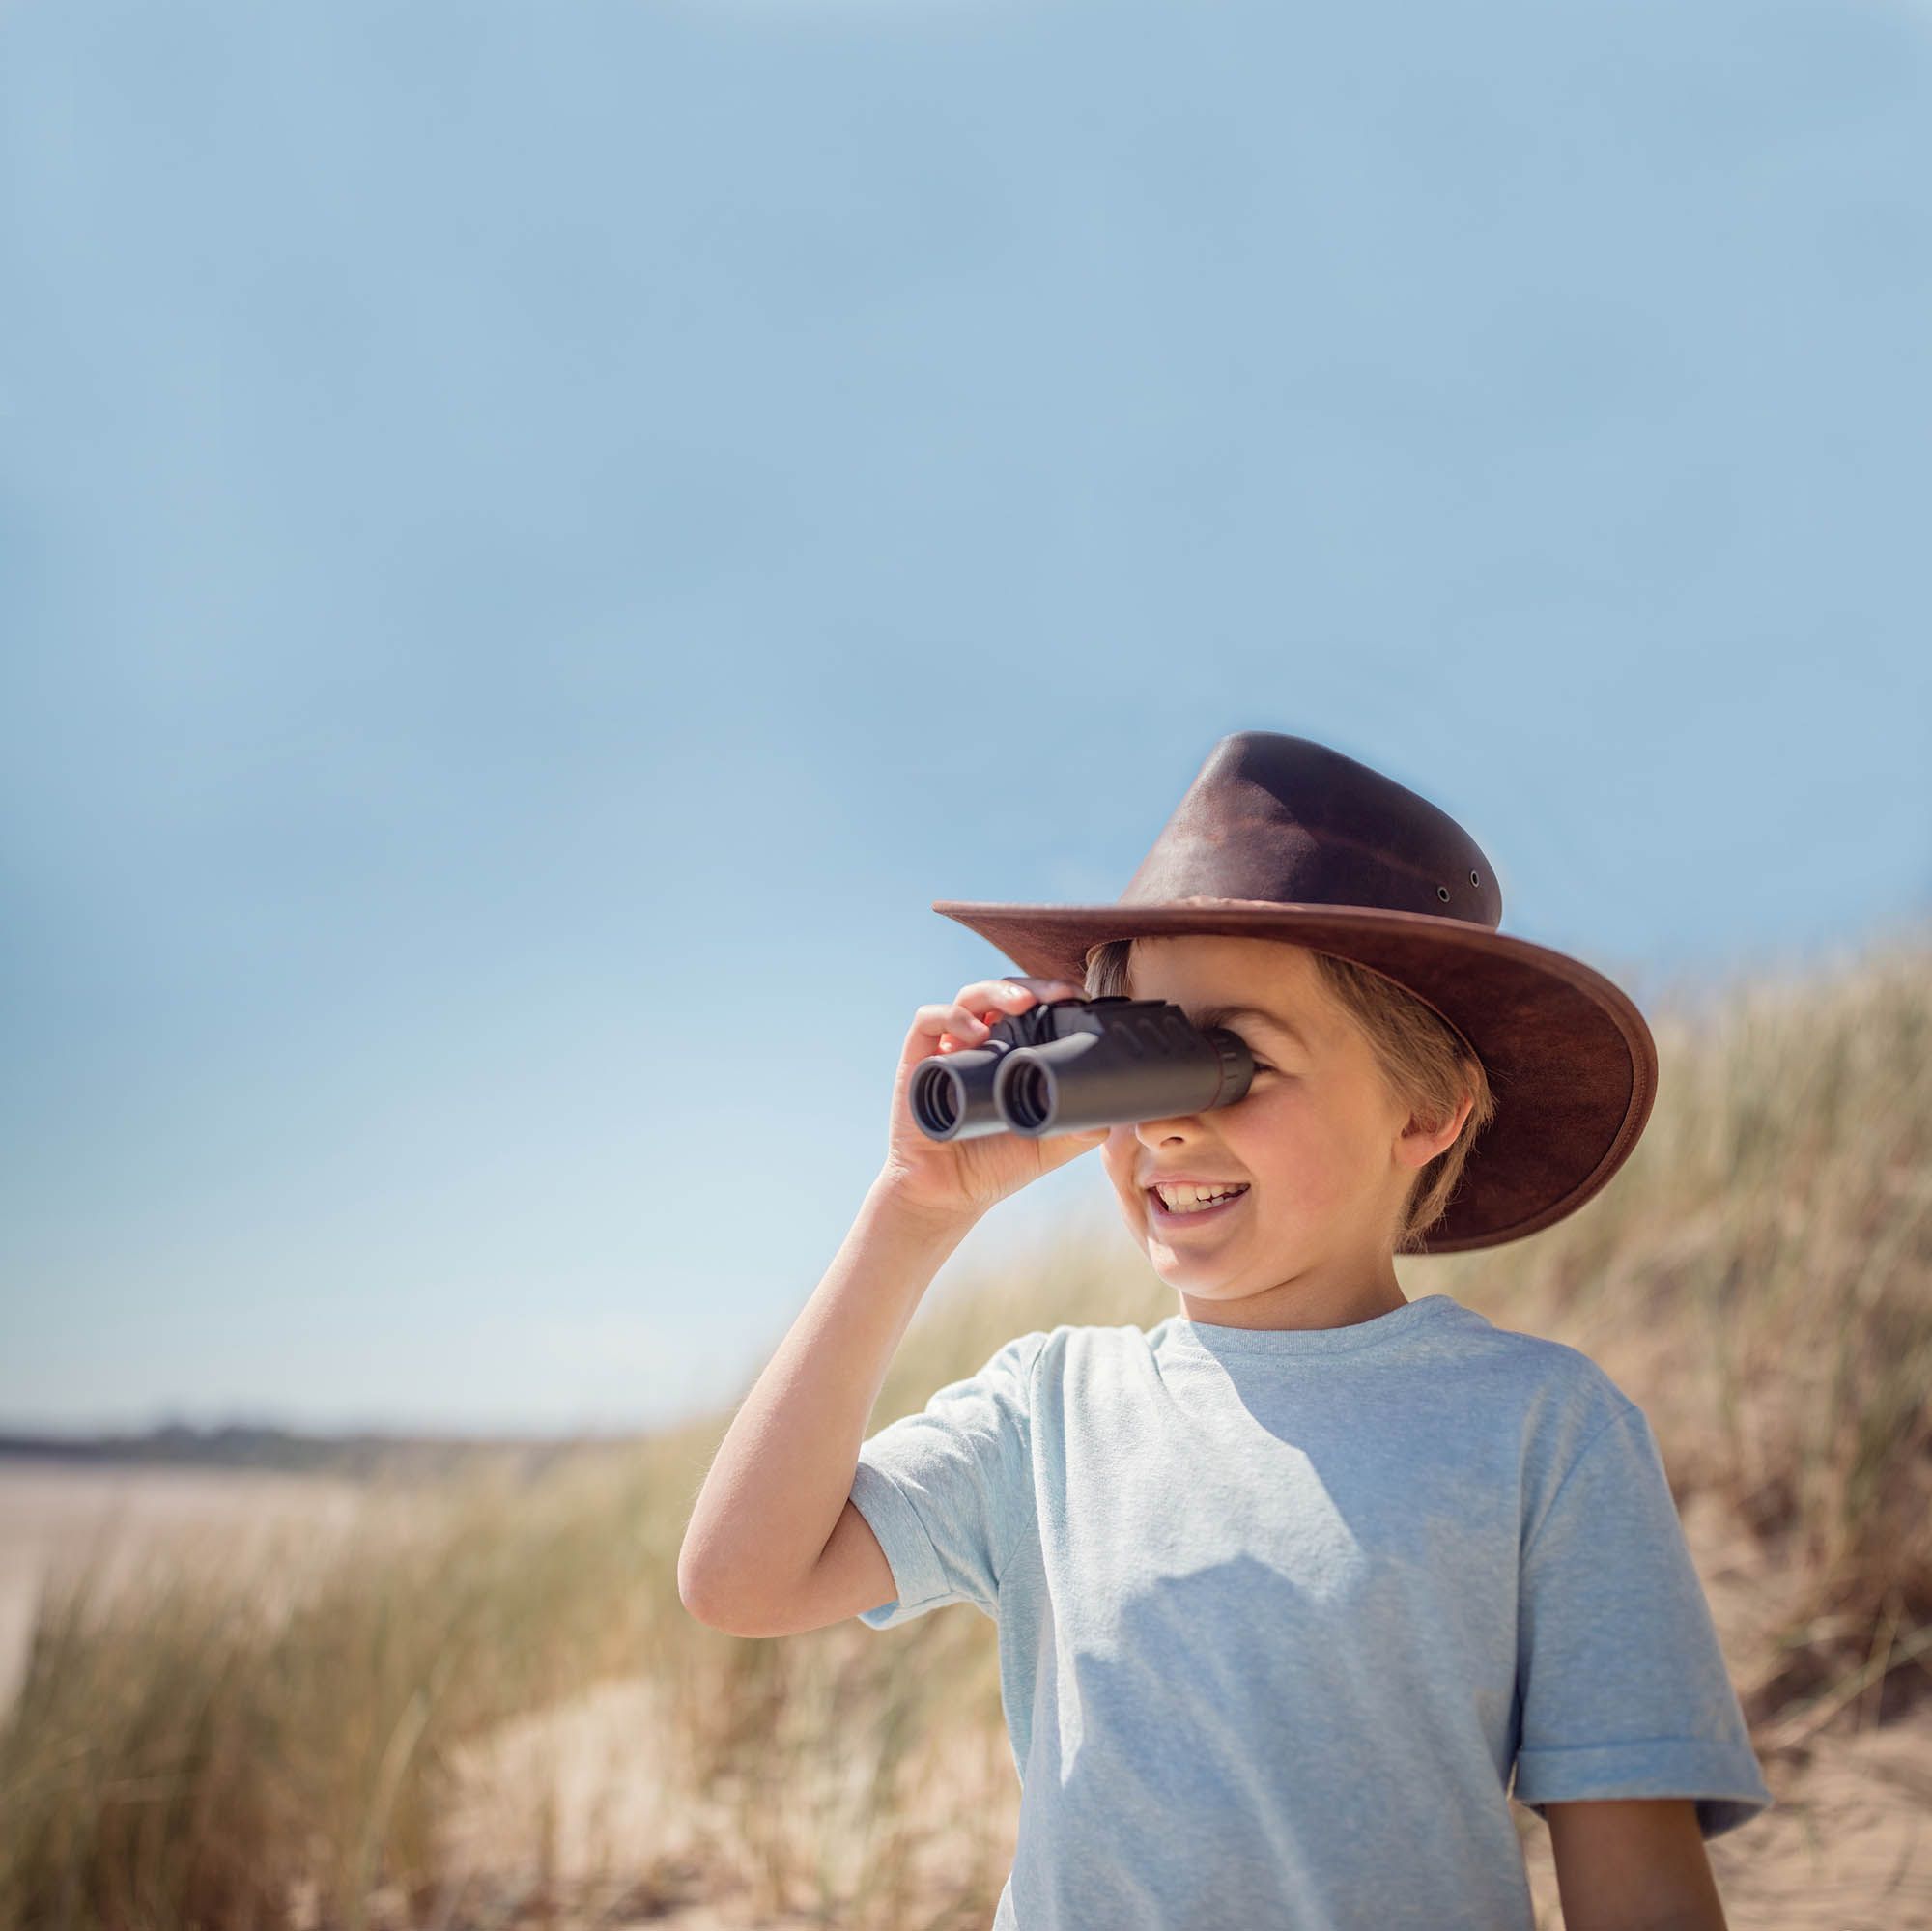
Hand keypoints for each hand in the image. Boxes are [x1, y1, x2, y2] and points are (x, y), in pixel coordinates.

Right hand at [877, 977, 1109, 1222]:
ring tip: (1024, 1003)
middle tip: (1059, 994)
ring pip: (971, 996)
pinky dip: (952, 1017)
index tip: (1081, 999)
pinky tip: (976, 1033)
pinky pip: (928, 1020)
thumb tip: (1110, 1113)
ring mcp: (949, 1047)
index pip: (1034, 1008)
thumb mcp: (1049, 1144)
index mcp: (1012, 1052)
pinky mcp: (918, 1058)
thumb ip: (1079, 1127)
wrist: (949, 1193)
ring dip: (999, 991)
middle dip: (1035, 985)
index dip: (1057, 996)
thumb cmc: (996, 1165)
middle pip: (1006, 992)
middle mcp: (981, 1042)